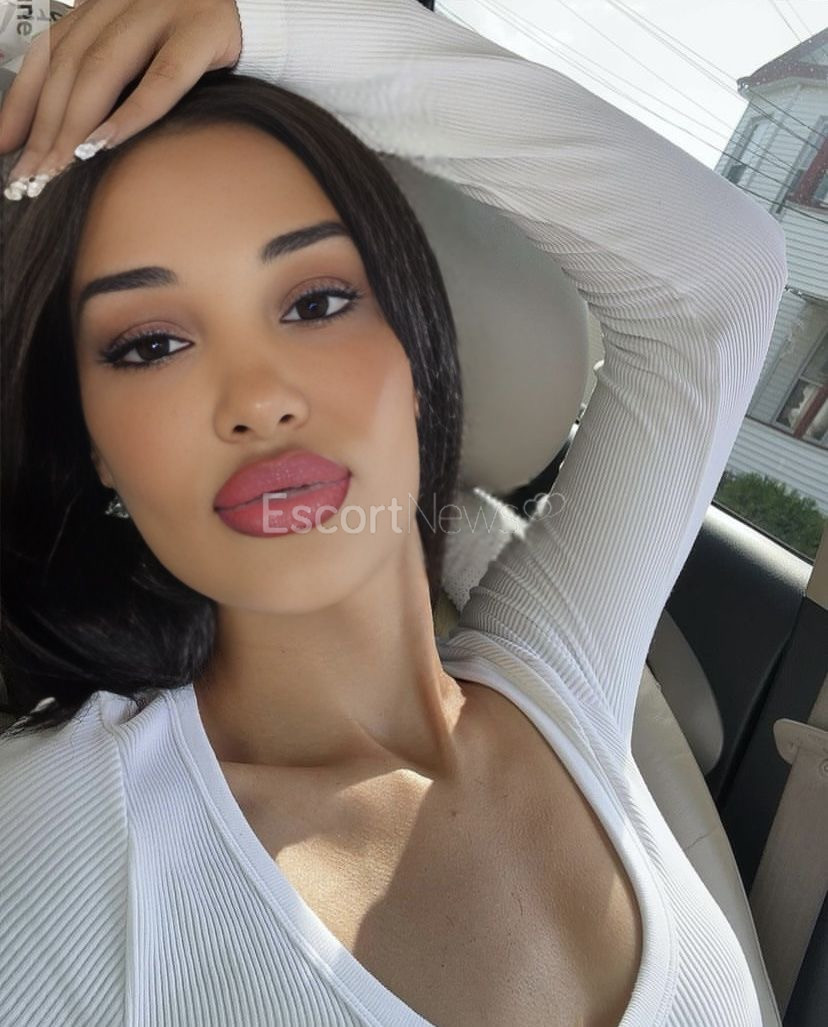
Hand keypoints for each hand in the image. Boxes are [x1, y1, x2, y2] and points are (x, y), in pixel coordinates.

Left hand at [0, 0, 242, 194]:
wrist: (264, 13)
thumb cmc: (201, 46)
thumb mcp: (141, 53)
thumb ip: (101, 77)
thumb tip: (55, 129)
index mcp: (102, 4)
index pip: (47, 56)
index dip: (22, 104)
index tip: (6, 150)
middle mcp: (123, 0)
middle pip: (69, 68)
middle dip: (46, 126)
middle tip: (31, 178)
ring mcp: (163, 11)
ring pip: (104, 70)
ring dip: (78, 124)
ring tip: (62, 169)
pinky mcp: (202, 31)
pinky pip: (163, 78)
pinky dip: (134, 112)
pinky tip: (110, 142)